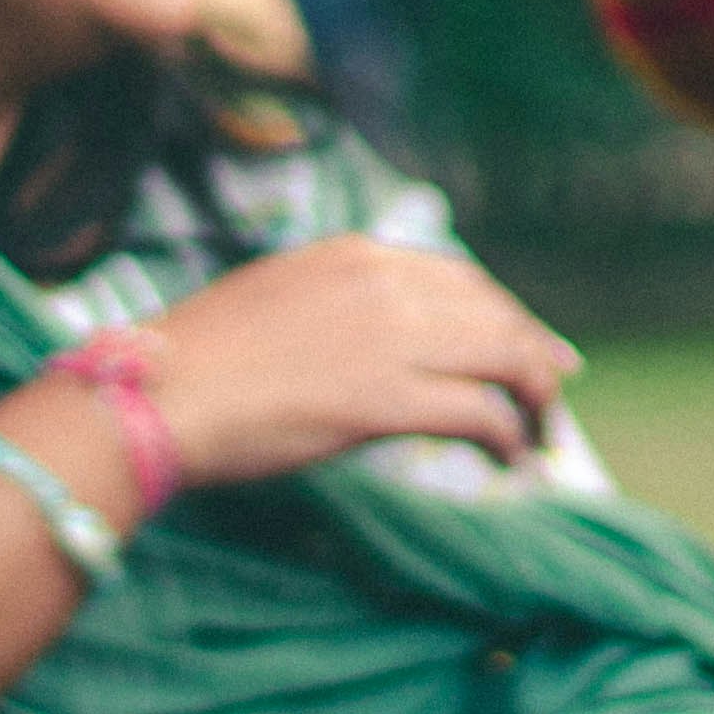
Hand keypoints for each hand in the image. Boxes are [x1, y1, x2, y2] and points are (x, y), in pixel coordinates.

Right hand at [91, 237, 578, 488]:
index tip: (525, 340)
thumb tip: (366, 337)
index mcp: (355, 254)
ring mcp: (388, 339)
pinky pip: (478, 413)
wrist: (158, 393)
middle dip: (534, 353)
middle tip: (556, 390)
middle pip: (492, 313)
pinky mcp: (385, 400)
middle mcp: (383, 284)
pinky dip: (509, 436)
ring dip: (535, 396)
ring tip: (544, 431)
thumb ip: (332, 303)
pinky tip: (513, 459)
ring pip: (503, 357)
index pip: (458, 278)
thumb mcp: (273, 297)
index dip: (501, 313)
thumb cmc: (196, 359)